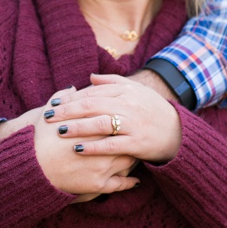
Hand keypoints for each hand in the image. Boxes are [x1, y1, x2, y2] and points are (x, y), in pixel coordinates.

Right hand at [33, 88, 139, 196]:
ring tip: (136, 156)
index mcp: (94, 129)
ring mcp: (102, 168)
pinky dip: (129, 183)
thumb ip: (62, 99)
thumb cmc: (37, 141)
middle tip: (137, 136)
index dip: (125, 119)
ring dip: (133, 159)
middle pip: (127, 141)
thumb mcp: (48, 115)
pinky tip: (135, 181)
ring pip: (128, 162)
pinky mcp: (98, 185)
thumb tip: (71, 89)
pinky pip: (120, 185)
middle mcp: (102, 147)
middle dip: (132, 139)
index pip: (118, 121)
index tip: (129, 119)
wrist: (29, 169)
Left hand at [42, 74, 181, 163]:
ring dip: (77, 127)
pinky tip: (78, 149)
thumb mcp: (137, 91)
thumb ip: (113, 82)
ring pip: (100, 123)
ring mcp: (133, 124)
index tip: (54, 103)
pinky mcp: (137, 143)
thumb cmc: (153, 110)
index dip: (72, 98)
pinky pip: (111, 144)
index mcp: (126, 91)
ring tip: (59, 131)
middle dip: (67, 111)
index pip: (93, 93)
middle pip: (92, 106)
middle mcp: (128, 105)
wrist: (178, 131)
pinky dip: (94, 147)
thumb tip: (90, 78)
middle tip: (48, 116)